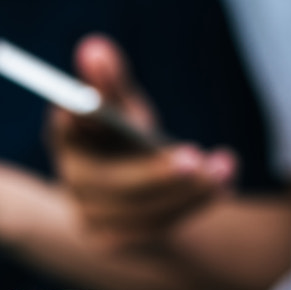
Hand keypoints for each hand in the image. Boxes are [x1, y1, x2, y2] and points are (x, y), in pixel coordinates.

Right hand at [52, 35, 236, 247]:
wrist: (134, 192)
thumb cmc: (124, 136)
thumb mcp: (122, 107)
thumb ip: (111, 83)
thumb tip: (94, 49)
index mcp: (67, 137)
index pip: (66, 127)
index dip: (78, 118)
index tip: (88, 108)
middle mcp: (73, 181)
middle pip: (109, 184)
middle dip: (153, 173)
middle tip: (195, 156)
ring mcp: (91, 217)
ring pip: (139, 211)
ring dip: (185, 190)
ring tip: (224, 167)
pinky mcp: (117, 241)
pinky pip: (156, 227)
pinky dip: (191, 206)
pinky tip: (221, 186)